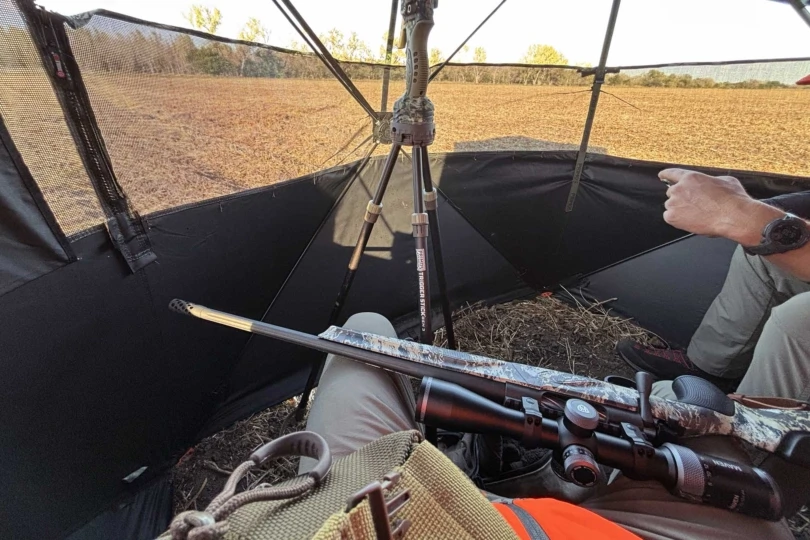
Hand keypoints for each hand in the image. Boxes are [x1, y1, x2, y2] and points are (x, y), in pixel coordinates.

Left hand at [659, 168, 782, 244]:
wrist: (734, 216)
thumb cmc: (732, 199)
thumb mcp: (724, 181)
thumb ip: (711, 180)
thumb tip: (711, 183)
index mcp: (691, 177)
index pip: (672, 173)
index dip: (666, 174)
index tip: (662, 175)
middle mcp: (680, 188)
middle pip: (672, 192)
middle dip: (681, 198)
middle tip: (695, 205)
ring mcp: (674, 202)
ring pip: (671, 205)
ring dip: (680, 209)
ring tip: (697, 213)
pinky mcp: (672, 216)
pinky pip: (669, 217)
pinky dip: (677, 220)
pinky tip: (690, 220)